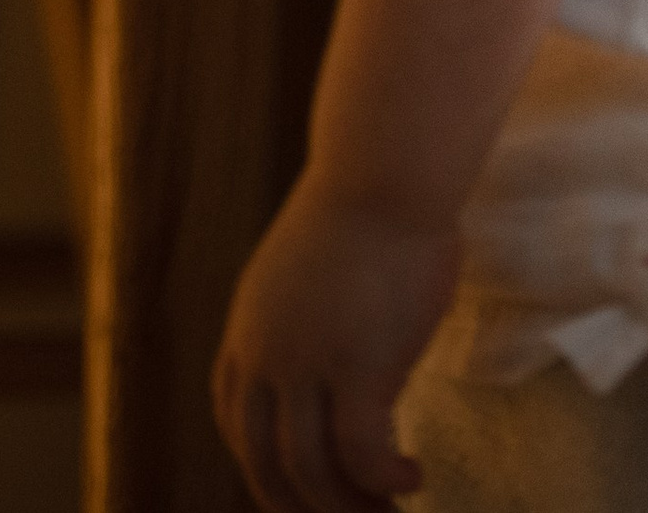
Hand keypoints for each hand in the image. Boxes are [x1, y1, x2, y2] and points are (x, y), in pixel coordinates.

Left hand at [213, 172, 457, 511]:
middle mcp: (265, 354)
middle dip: (304, 505)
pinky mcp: (358, 366)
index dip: (262, 465)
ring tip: (387, 512)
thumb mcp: (306, 274)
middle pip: (264, 462)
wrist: (386, 169)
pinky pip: (363, 453)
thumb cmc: (368, 209)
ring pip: (312, 471)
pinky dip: (385, 480)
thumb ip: (303, 326)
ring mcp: (307, 363)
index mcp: (249, 328)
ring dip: (349, 506)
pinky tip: (414, 478)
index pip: (234, 421)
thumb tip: (334, 369)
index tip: (299, 489)